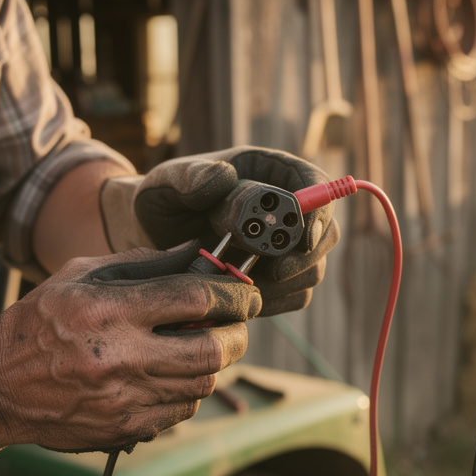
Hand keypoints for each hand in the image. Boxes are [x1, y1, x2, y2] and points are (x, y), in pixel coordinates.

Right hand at [0, 242, 260, 451]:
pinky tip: (170, 375)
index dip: (234, 295)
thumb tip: (195, 253)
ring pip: (202, 384)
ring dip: (212, 363)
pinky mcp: (124, 428)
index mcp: (109, 310)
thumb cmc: (40, 320)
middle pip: (212, 349)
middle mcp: (120, 357)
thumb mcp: (81, 274)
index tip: (246, 295)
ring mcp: (124, 398)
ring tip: (199, 347)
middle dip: (236, 334)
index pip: (196, 300)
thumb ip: (142, 263)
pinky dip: (186, 391)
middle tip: (234, 325)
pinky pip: (181, 411)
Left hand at [132, 147, 340, 315]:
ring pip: (313, 270)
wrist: (150, 240)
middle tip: (272, 271)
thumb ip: (193, 178)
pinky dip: (272, 302)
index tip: (300, 234)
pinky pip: (295, 297)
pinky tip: (237, 296)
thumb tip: (226, 177)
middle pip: (325, 233)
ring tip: (237, 281)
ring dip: (282, 282)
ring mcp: (288, 249)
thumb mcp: (167, 182)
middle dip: (304, 255)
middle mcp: (288, 211)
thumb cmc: (162, 201)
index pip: (315, 185)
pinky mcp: (281, 281)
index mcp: (270, 174)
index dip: (318, 210)